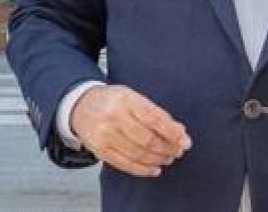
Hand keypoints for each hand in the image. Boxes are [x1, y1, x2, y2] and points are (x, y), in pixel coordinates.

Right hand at [70, 85, 191, 177]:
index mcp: (126, 99)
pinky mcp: (99, 150)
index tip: (185, 142)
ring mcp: (105, 135)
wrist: (81, 105)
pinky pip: (124, 164)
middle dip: (167, 148)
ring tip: (168, 158)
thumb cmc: (113, 100)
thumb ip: (156, 113)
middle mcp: (114, 117)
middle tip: (178, 151)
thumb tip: (179, 131)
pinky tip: (154, 169)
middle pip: (147, 139)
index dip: (173, 133)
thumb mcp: (134, 97)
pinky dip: (142, 169)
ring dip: (158, 159)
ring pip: (138, 153)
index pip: (155, 119)